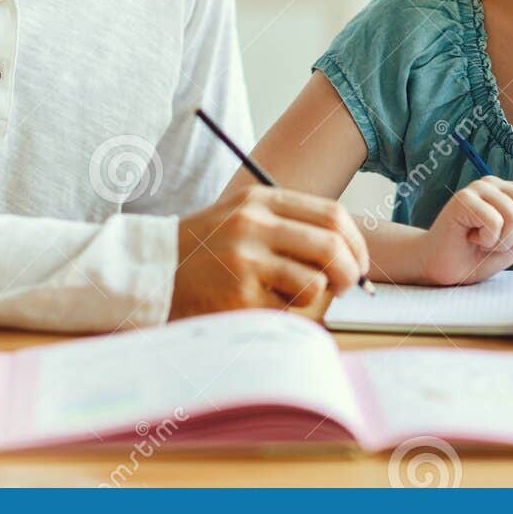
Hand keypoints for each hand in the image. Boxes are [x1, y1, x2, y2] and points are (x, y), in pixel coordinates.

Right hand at [169, 185, 368, 319]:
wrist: (153, 272)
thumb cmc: (207, 249)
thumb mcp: (244, 217)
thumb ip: (291, 226)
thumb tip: (349, 251)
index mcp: (260, 200)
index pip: (332, 215)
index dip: (356, 242)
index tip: (359, 261)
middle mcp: (253, 225)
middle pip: (331, 247)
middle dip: (350, 272)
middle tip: (346, 286)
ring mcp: (246, 260)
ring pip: (316, 282)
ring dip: (317, 297)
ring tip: (295, 296)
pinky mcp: (239, 296)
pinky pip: (288, 309)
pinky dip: (288, 312)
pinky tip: (263, 305)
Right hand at [418, 176, 512, 285]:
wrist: (441, 267)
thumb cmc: (477, 256)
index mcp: (509, 190)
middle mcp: (494, 183)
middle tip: (497, 242)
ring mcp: (478, 189)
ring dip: (502, 241)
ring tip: (483, 241)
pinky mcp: (463, 199)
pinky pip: (495, 222)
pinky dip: (488, 240)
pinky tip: (471, 239)